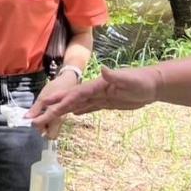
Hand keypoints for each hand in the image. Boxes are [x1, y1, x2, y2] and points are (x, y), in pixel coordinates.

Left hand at [27, 71, 78, 138]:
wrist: (68, 81)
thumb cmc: (55, 87)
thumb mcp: (43, 96)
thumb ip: (35, 109)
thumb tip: (26, 118)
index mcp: (55, 116)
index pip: (43, 129)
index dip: (35, 125)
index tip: (31, 118)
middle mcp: (60, 120)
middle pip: (51, 135)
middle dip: (42, 130)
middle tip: (36, 120)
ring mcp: (63, 119)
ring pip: (52, 130)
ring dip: (45, 126)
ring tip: (40, 114)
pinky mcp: (63, 117)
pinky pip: (55, 125)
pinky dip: (48, 122)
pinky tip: (45, 112)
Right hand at [32, 65, 160, 126]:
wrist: (153, 84)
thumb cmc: (142, 81)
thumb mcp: (130, 79)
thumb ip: (116, 76)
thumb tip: (104, 69)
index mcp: (96, 85)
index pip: (74, 95)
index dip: (59, 102)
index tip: (44, 108)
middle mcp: (94, 90)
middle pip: (69, 101)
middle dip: (53, 110)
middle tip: (36, 120)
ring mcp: (99, 96)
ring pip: (76, 105)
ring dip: (61, 111)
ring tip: (46, 117)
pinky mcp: (106, 102)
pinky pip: (88, 108)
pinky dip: (77, 110)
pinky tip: (71, 114)